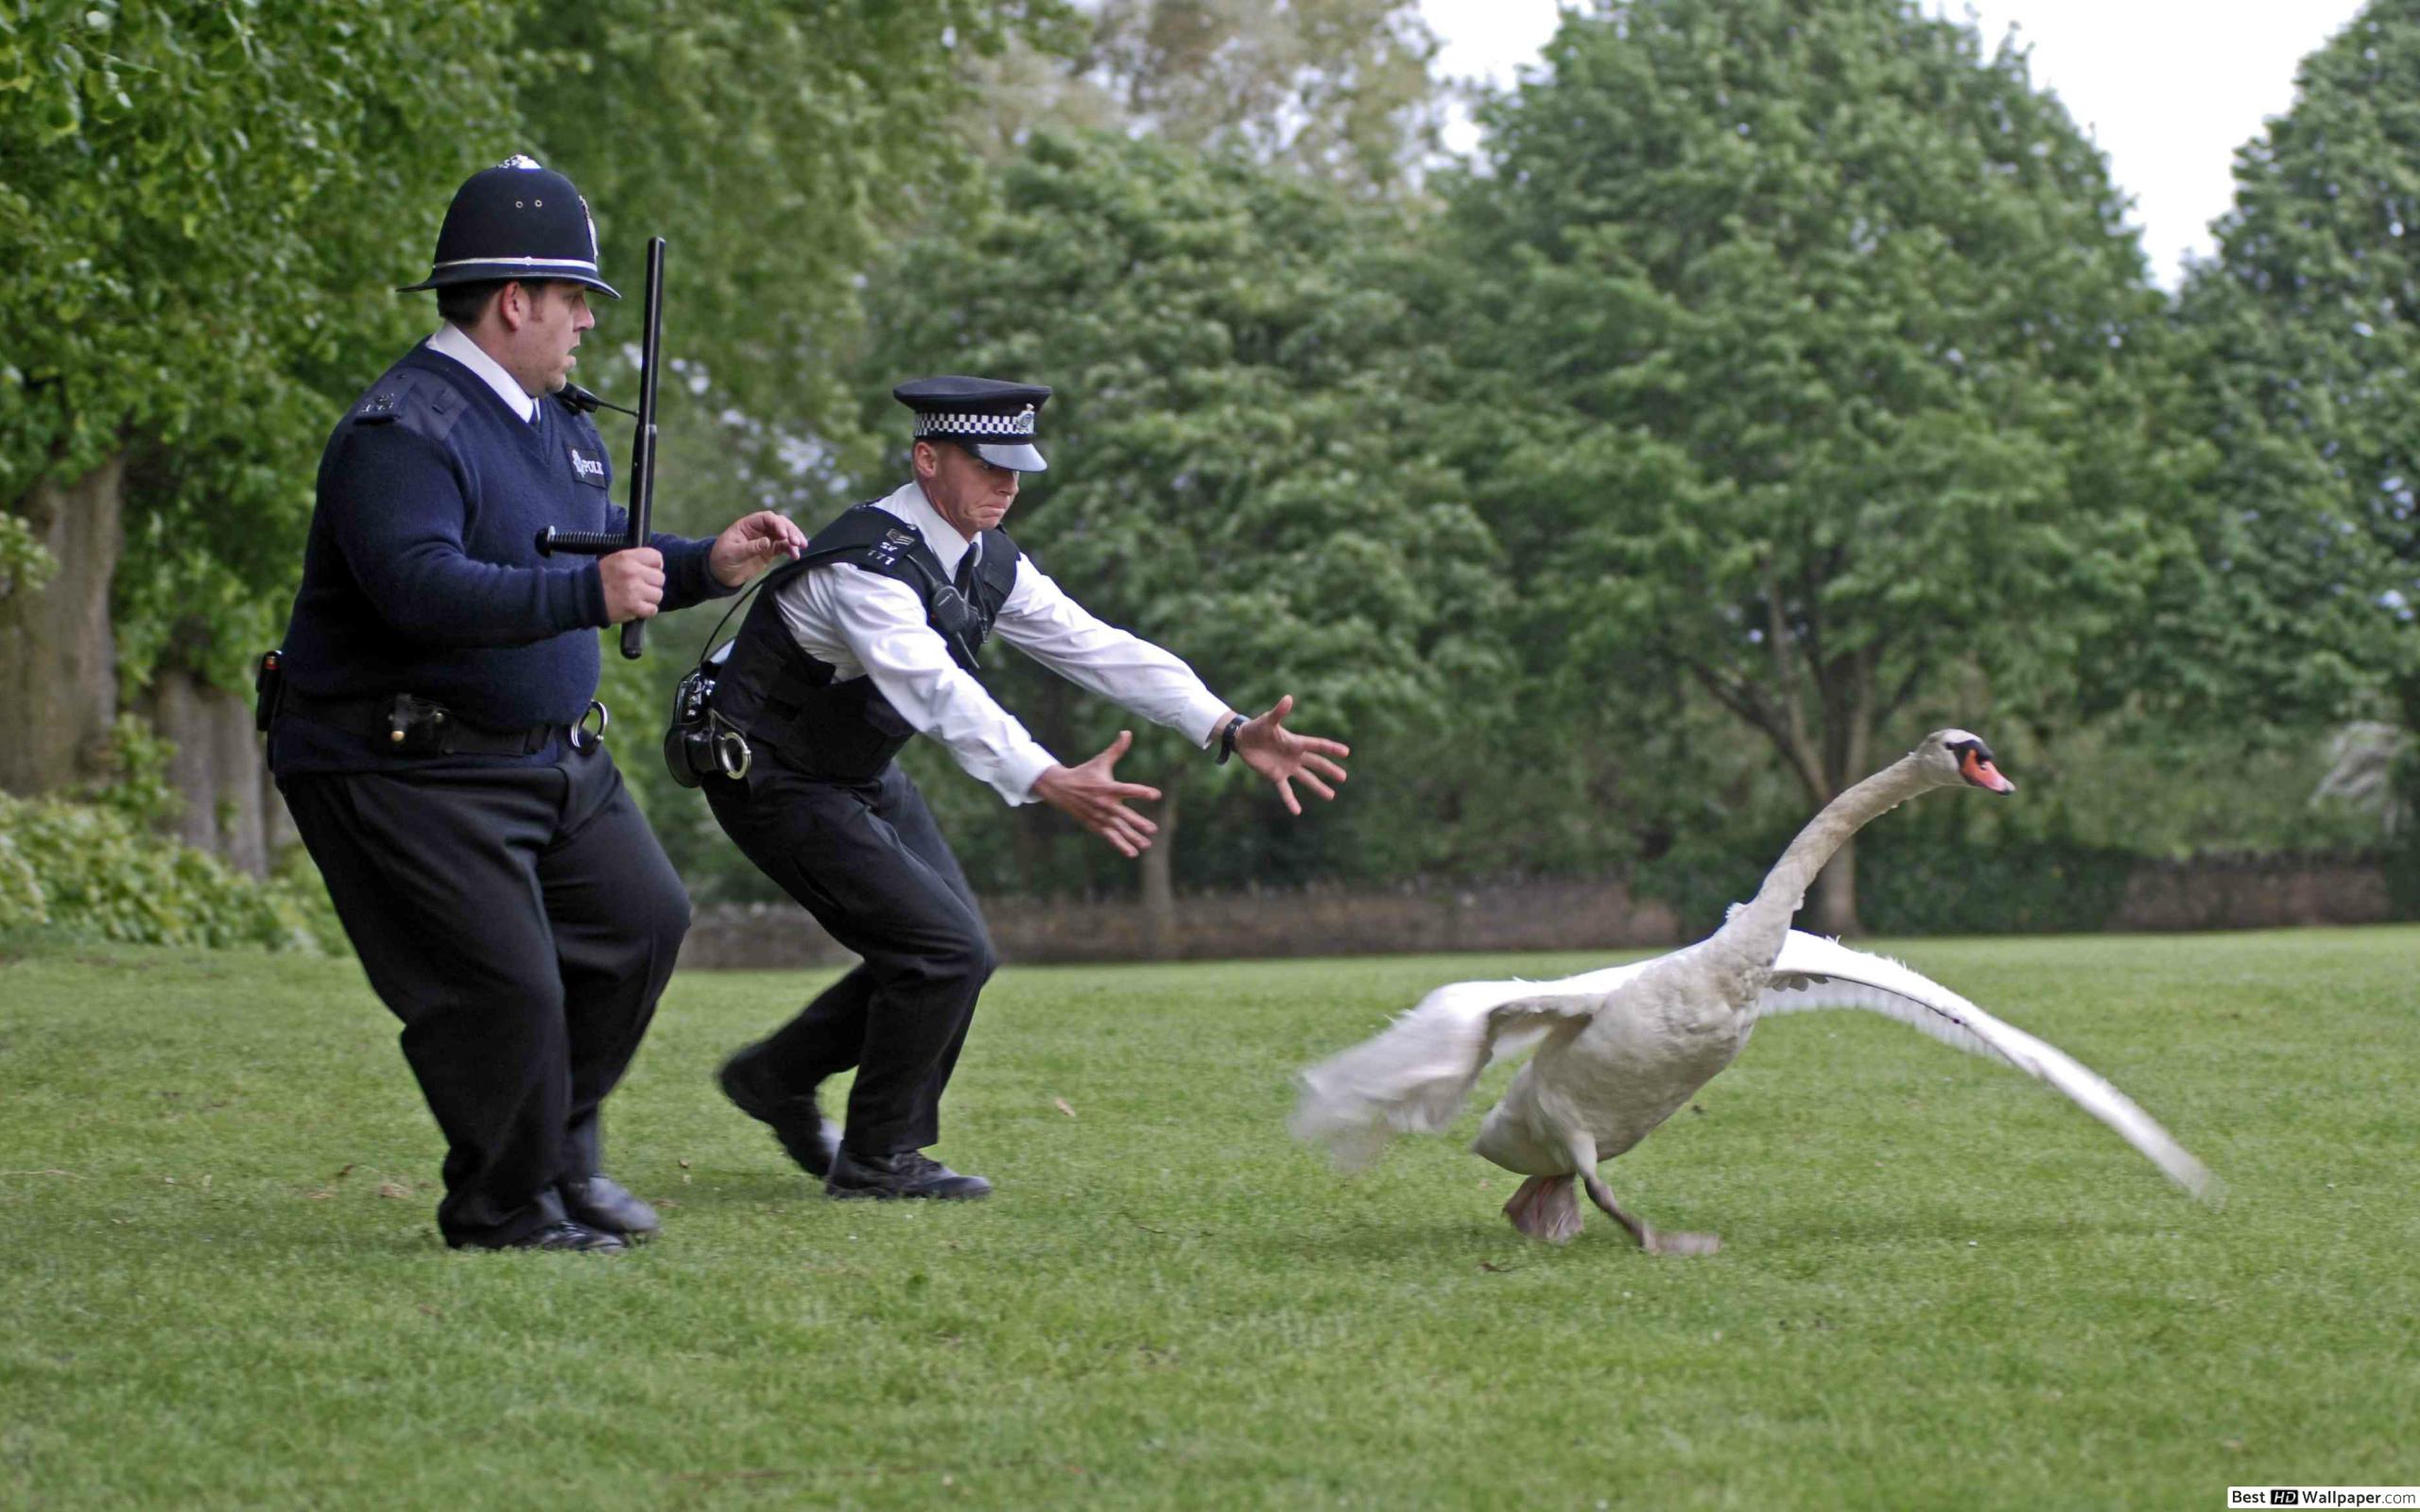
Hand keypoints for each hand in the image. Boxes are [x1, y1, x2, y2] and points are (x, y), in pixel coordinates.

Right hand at [599, 546, 664, 622]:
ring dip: (649, 598)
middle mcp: (632, 572)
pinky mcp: (633, 607)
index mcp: (627, 557)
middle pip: (660, 578)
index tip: (648, 571)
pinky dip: (645, 611)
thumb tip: (657, 564)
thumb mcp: (615, 560)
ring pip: (658, 594)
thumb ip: (635, 559)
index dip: (655, 566)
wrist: (582, 597)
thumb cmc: (600, 578)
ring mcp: (633, 590)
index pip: (656, 557)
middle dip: (652, 584)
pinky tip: (635, 607)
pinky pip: (652, 609)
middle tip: (640, 587)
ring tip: (636, 597)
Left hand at [709, 510, 808, 586]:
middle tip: (797, 541)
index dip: (777, 524)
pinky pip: (783, 547)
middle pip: (779, 524)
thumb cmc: (721, 559)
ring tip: (801, 547)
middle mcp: (759, 529)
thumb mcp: (733, 552)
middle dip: (790, 531)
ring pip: (785, 535)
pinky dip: (791, 550)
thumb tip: (767, 542)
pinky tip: (796, 555)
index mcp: (748, 524)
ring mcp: (765, 539)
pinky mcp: (770, 551)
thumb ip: (751, 547)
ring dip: (794, 539)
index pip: (767, 518)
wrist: (720, 573)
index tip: (783, 535)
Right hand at [1030, 730, 1162, 857]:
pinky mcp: (1094, 825)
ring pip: (1118, 829)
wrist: (1060, 788)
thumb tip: (1127, 732)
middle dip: (1138, 823)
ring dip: (1132, 837)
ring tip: (1146, 844)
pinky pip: (1109, 836)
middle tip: (1153, 829)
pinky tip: (1133, 853)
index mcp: (1108, 787)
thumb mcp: (1100, 761)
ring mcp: (1099, 816)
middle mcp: (1104, 803)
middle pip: (1124, 814)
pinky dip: (1120, 845)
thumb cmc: (1085, 773)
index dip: (1142, 792)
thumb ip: (1116, 749)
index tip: (1156, 795)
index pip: (1128, 790)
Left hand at [1231, 694, 1349, 815]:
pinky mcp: (1276, 776)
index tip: (1346, 752)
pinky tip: (1297, 811)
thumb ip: (1279, 712)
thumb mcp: (1267, 720)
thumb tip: (1288, 698)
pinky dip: (1291, 801)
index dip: (1331, 748)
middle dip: (1330, 770)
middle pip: (1316, 764)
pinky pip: (1285, 791)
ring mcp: (1287, 767)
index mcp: (1296, 742)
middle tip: (1344, 777)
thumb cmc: (1256, 727)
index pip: (1317, 746)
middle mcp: (1295, 756)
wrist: (1243, 739)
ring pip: (1306, 779)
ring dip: (1318, 787)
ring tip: (1331, 796)